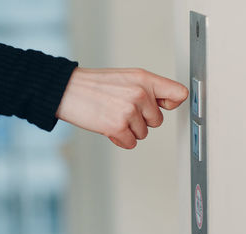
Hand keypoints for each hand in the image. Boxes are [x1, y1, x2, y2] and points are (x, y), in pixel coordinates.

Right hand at [56, 67, 187, 148]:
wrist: (67, 90)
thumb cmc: (93, 85)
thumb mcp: (126, 78)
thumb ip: (148, 88)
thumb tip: (167, 103)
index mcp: (144, 79)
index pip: (178, 94)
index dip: (171, 103)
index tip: (164, 106)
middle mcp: (140, 93)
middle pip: (157, 121)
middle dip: (140, 120)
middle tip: (121, 110)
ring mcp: (129, 110)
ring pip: (143, 133)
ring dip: (128, 130)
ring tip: (111, 115)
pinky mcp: (118, 126)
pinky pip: (130, 143)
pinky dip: (119, 139)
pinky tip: (108, 126)